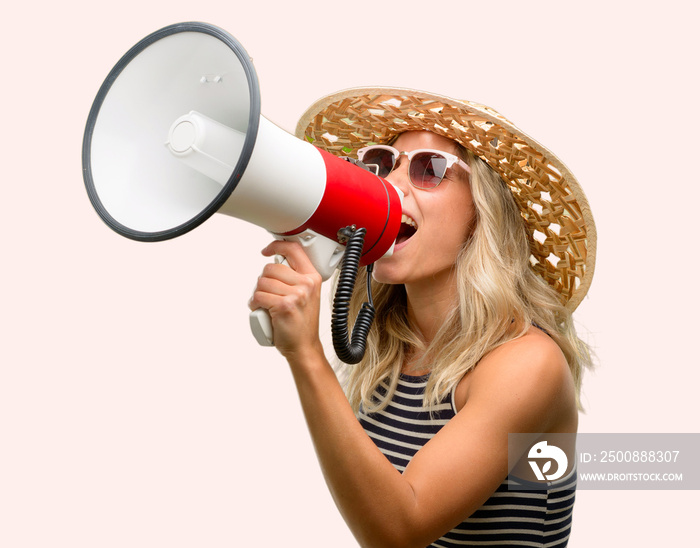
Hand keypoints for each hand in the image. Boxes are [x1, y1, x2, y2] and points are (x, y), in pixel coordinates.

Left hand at [248, 240, 324, 360]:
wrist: (304, 347)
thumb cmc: (301, 323)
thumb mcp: (306, 295)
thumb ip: (296, 278)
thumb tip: (276, 263)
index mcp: (312, 278)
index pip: (294, 249)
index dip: (277, 245)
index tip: (267, 251)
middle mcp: (306, 284)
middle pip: (271, 267)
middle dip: (263, 280)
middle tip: (268, 294)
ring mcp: (297, 295)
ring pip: (262, 282)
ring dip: (257, 294)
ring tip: (265, 304)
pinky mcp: (284, 305)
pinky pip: (258, 296)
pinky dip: (254, 303)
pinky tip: (261, 310)